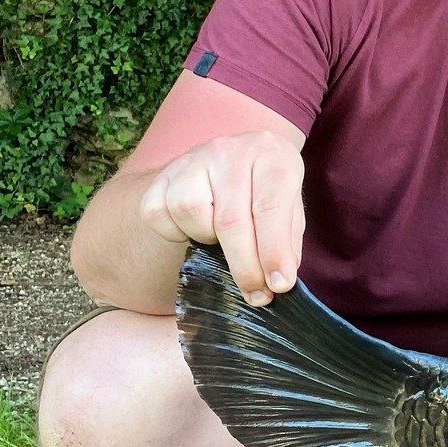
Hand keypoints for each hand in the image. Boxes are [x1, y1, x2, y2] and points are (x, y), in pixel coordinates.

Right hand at [137, 130, 303, 306]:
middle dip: (244, 266)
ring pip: (190, 212)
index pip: (270, 208)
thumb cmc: (266, 190)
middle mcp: (230, 151)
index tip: (278, 285)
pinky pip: (158, 213)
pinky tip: (195, 228)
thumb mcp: (289, 206)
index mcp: (270, 156)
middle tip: (256, 295)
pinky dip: (175, 232)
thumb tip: (277, 280)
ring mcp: (193, 159)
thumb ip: (286, 240)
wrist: (234, 159)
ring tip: (221, 239)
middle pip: (231, 219)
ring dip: (207, 239)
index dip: (273, 252)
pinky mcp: (164, 174)